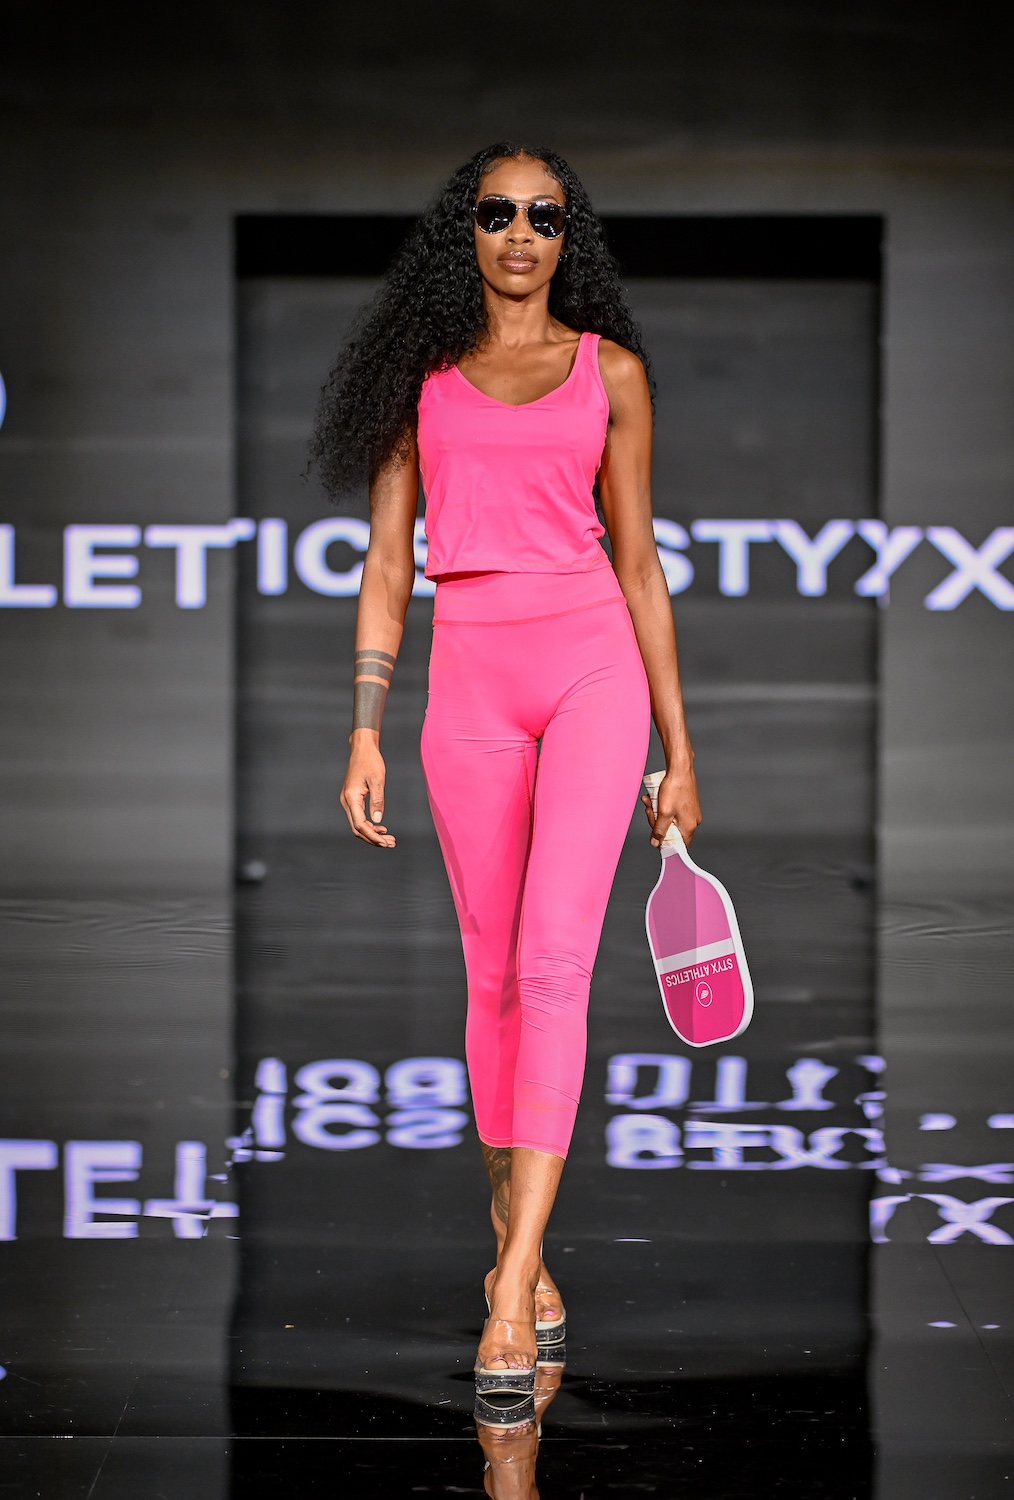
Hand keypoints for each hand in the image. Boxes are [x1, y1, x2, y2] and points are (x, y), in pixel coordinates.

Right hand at [340, 731, 395, 847]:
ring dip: (372, 834)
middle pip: (357, 828)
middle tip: (391, 844)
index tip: (385, 842)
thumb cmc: (370, 761)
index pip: (360, 824)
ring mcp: (348, 801)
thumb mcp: (377, 780)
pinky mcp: (352, 799)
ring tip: (389, 839)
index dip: (372, 836)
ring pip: (357, 825)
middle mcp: (346, 801)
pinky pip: (359, 817)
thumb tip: (377, 821)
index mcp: (351, 798)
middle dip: (373, 839)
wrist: (362, 748)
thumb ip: (377, 800)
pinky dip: (369, 825)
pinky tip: (381, 828)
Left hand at [641, 761, 701, 848]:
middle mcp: (692, 821)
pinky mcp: (686, 805)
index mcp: (689, 826)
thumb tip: (656, 843)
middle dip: (656, 821)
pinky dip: (661, 805)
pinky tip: (655, 797)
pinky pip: (671, 810)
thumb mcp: (663, 812)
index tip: (655, 837)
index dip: (664, 843)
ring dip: (656, 811)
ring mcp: (689, 812)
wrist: (680, 768)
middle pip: (670, 831)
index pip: (678, 845)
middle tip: (649, 810)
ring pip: (669, 819)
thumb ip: (659, 830)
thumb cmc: (675, 788)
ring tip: (650, 800)